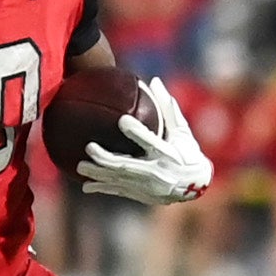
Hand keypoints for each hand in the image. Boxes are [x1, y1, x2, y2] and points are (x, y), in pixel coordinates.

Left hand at [74, 76, 214, 205]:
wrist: (195, 185)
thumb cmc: (187, 151)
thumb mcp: (182, 130)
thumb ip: (167, 107)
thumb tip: (155, 81)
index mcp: (168, 153)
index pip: (151, 142)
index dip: (137, 132)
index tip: (122, 120)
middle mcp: (157, 172)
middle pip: (128, 165)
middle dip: (107, 158)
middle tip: (89, 147)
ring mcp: (148, 186)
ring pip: (119, 181)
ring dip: (98, 174)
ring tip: (80, 166)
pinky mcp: (141, 195)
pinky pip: (119, 191)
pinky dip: (102, 188)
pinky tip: (86, 185)